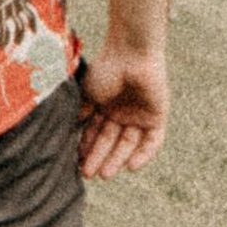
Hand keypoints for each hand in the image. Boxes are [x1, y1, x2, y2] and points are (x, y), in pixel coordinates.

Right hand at [77, 46, 167, 178]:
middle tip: (88, 173)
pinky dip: (144, 154)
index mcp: (104, 104)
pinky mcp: (157, 116)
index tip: (77, 161)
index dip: (87, 147)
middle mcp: (122, 112)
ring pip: (129, 143)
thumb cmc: (106, 68)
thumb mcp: (87, 92)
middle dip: (99, 157)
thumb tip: (69, 132)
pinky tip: (131, 167)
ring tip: (105, 174)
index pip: (95, 132)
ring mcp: (140, 115)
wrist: (131, 52)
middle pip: (111, 141)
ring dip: (117, 159)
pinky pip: (153, 140)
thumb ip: (81, 112)